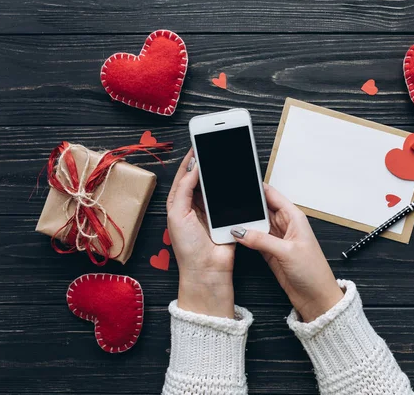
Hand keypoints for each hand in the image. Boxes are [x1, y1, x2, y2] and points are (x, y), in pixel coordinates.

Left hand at [166, 149, 235, 317]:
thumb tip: (192, 167)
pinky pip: (231, 197)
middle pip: (201, 178)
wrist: (208, 269)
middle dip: (207, 163)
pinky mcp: (226, 216)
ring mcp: (211, 210)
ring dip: (220, 174)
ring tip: (224, 158)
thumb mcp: (177, 213)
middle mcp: (194, 205)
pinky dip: (233, 188)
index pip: (184, 175)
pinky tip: (236, 178)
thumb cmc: (188, 248)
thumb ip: (183, 188)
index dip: (190, 160)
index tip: (198, 144)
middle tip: (213, 146)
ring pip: (216, 186)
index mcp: (178, 203)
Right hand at [232, 184, 342, 321]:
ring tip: (229, 220)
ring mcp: (277, 239)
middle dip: (247, 206)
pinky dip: (245, 238)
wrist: (316, 297)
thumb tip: (241, 231)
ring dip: (245, 224)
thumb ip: (262, 240)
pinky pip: (254, 239)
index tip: (241, 184)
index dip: (257, 188)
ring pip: (256, 224)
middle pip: (262, 209)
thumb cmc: (313, 272)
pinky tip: (235, 236)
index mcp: (294, 217)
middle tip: (228, 205)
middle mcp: (285, 225)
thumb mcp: (287, 252)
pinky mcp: (271, 252)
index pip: (272, 195)